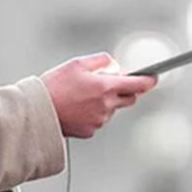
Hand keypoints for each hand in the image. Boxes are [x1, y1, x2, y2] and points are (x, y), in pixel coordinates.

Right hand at [39, 52, 157, 138]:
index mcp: (106, 87)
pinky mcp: (90, 131)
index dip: (148, 80)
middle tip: (109, 84)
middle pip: (129, 98)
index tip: (153, 78)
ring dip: (105, 102)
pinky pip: (98, 120)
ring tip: (81, 97)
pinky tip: (77, 108)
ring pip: (112, 109)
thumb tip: (114, 66)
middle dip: (125, 90)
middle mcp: (107, 105)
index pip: (138, 84)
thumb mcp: (76, 64)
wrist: (38, 112)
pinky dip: (92, 113)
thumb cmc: (54, 87)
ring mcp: (99, 120)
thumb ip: (101, 61)